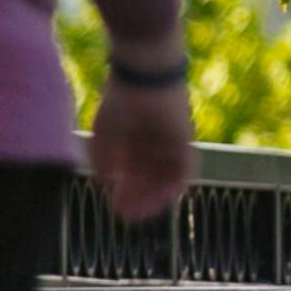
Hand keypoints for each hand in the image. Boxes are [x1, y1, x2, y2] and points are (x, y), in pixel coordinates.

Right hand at [84, 76, 193, 223]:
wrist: (144, 75)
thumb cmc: (121, 99)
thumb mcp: (105, 133)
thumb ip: (105, 160)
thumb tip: (107, 184)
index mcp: (137, 137)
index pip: (134, 171)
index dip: (125, 191)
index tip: (114, 207)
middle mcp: (156, 142)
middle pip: (150, 178)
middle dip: (138, 198)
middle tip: (126, 216)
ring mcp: (172, 142)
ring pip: (166, 177)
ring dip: (154, 198)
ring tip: (139, 213)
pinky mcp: (185, 141)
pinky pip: (184, 169)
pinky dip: (173, 188)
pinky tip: (160, 201)